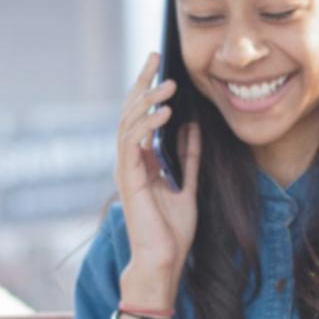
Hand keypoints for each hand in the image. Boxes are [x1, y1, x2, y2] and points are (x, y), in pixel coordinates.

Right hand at [115, 52, 202, 294]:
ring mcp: (126, 170)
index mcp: (140, 162)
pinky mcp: (129, 180)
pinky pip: (133, 144)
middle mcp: (128, 162)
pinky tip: (165, 113)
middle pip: (129, 112)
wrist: (164, 261)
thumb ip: (188, 158)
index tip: (160, 65)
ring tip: (168, 85)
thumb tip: (193, 127)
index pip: (139, 116)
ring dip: (147, 100)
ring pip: (129, 123)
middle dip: (142, 82)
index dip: (147, 89)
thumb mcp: (187, 186)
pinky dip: (147, 125)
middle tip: (155, 57)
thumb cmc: (172, 232)